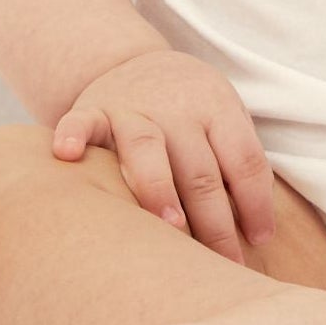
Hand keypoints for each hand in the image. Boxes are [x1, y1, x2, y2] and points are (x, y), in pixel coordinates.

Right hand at [49, 48, 275, 264]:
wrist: (134, 62)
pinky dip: (72, 135)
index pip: (244, 161)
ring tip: (170, 227)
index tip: (260, 241)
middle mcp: (177, 109)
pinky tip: (66, 155)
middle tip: (223, 262)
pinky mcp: (93, 109)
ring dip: (158, 190)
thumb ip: (239, 161)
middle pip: (200, 170)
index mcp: (217, 109)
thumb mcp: (224, 117)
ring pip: (147, 151)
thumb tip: (259, 232)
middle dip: (214, 222)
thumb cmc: (190, 107)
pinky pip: (80, 121)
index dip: (255, 203)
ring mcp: (133, 109)